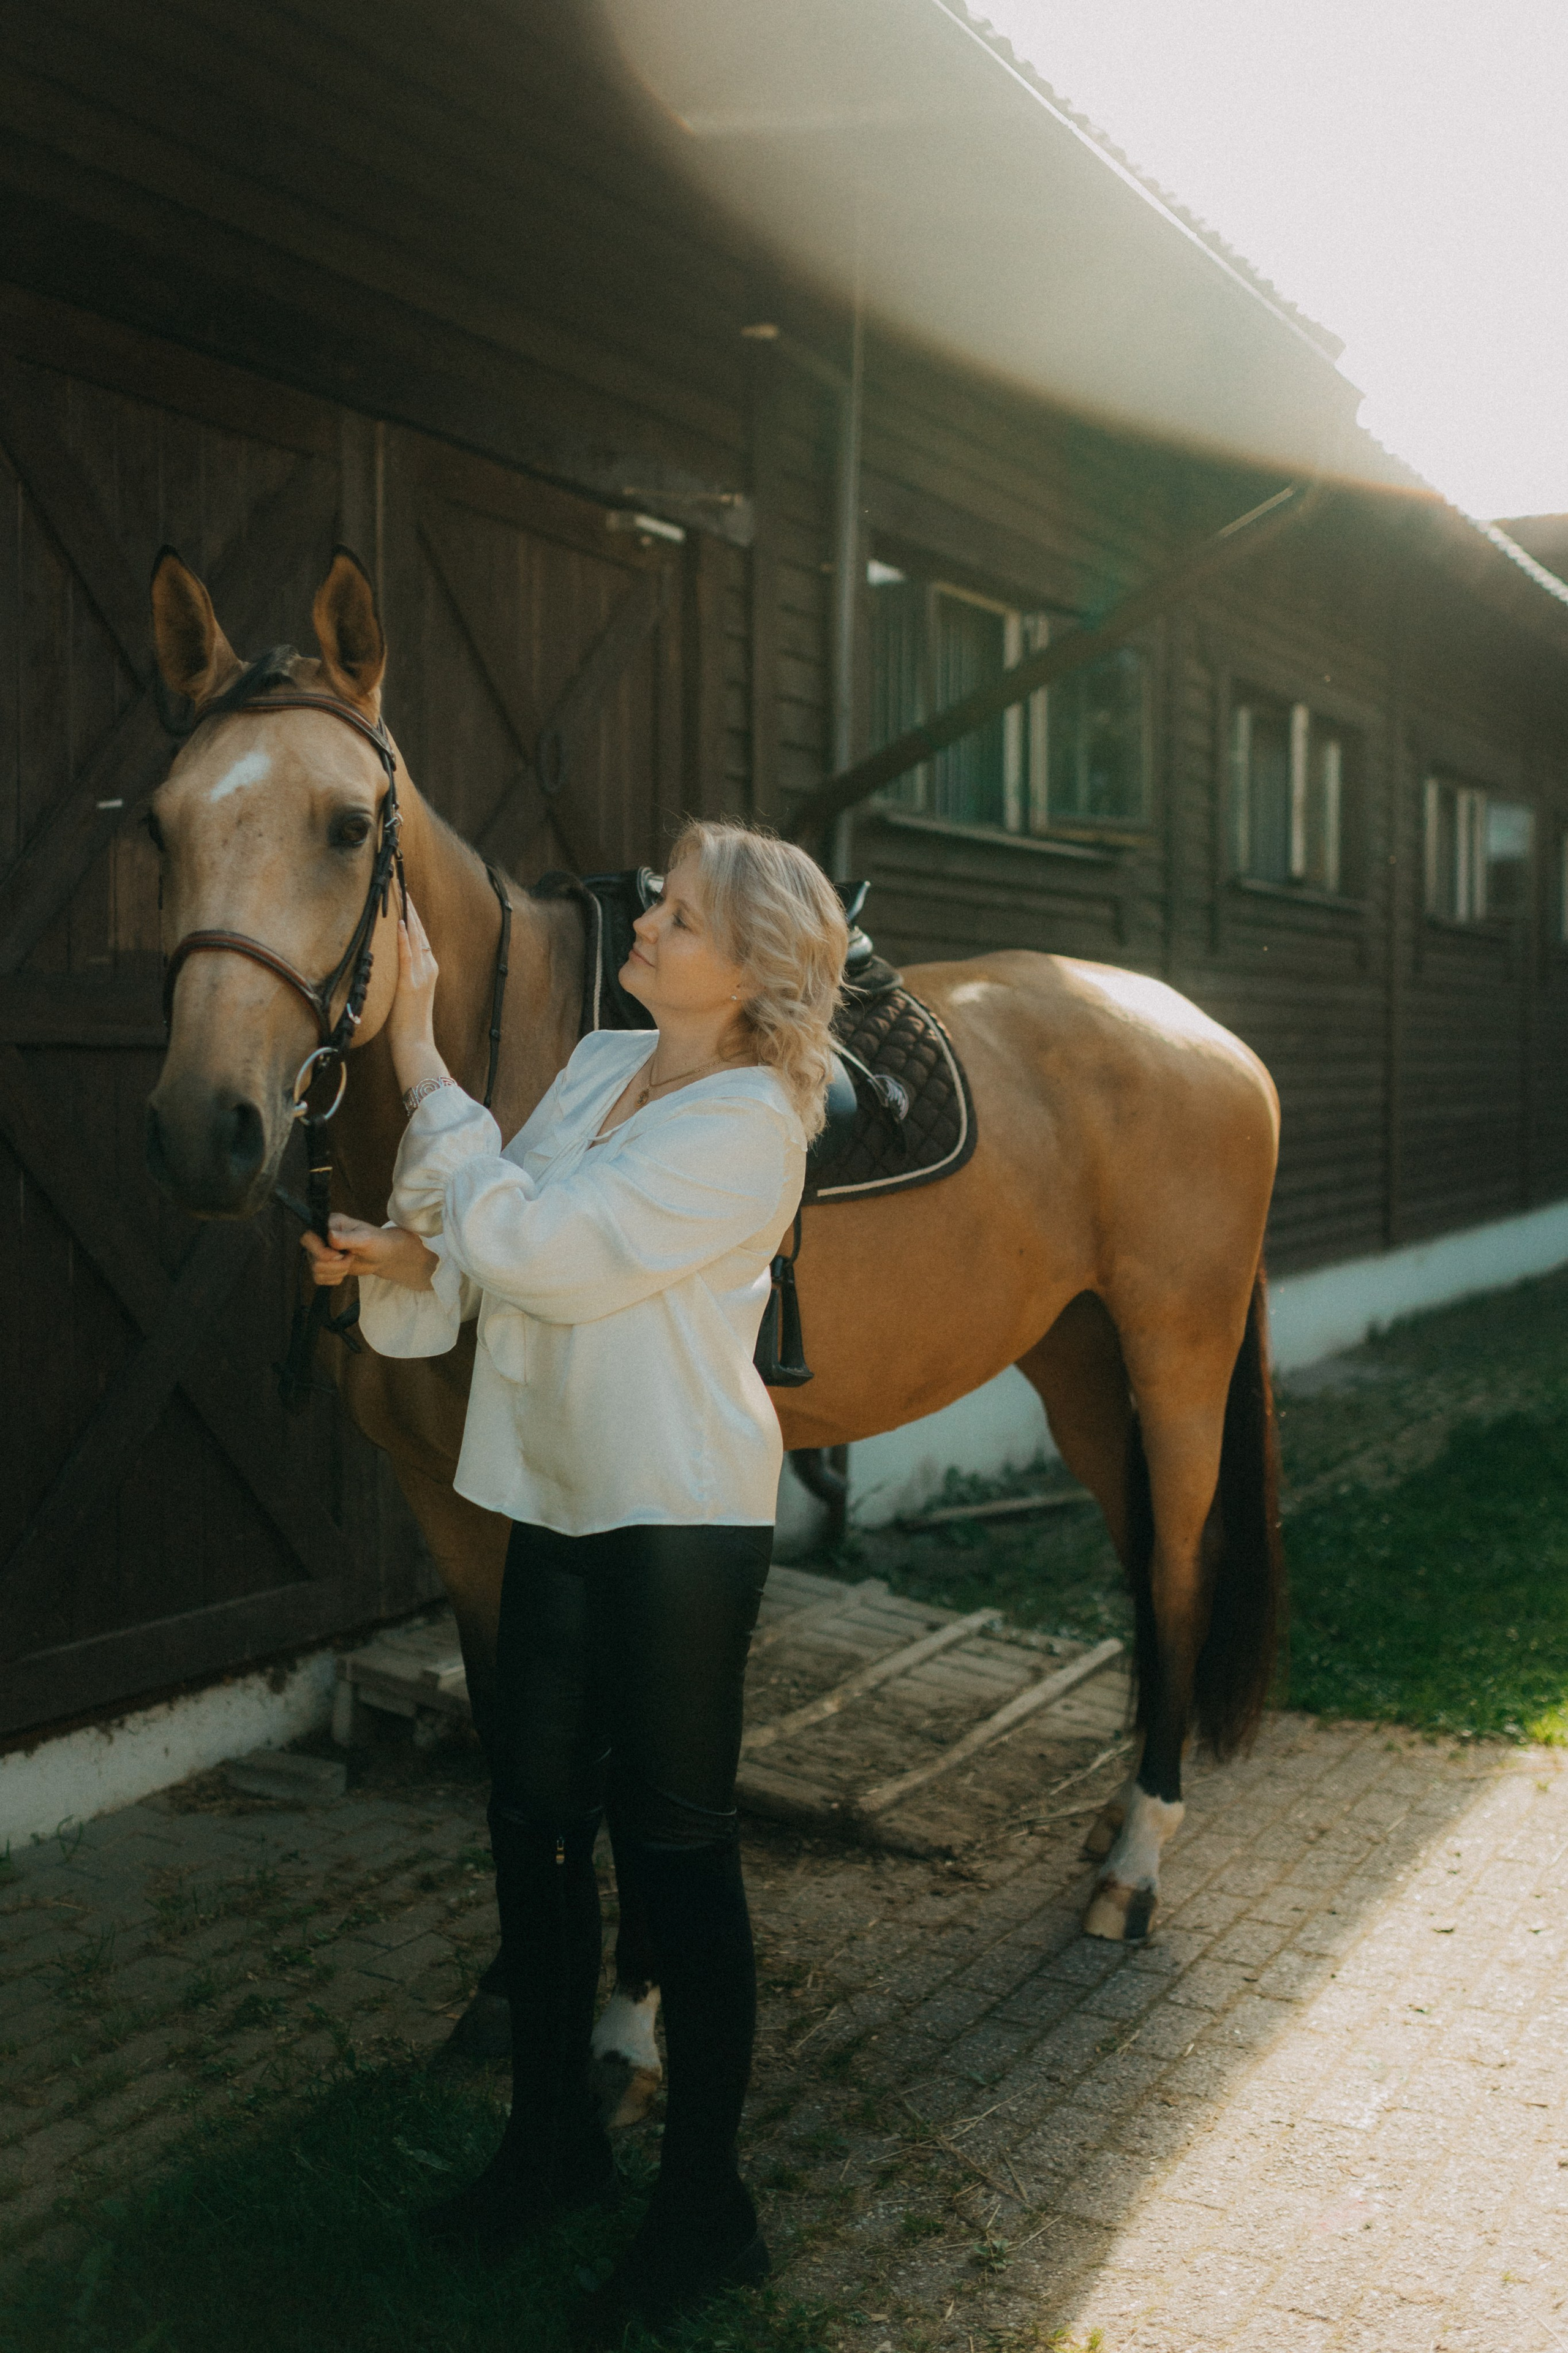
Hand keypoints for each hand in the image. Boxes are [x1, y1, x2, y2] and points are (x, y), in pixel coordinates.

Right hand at [302, 1214, 437, 1291]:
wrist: (383, 1256)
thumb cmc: (377, 1242)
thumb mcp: (365, 1239)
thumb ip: (346, 1238)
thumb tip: (329, 1236)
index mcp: (329, 1224)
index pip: (308, 1238)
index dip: (322, 1251)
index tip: (339, 1254)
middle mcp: (321, 1237)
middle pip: (313, 1259)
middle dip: (335, 1264)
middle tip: (350, 1257)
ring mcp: (320, 1252)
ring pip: (316, 1271)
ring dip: (337, 1272)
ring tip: (349, 1262)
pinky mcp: (324, 1266)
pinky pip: (319, 1279)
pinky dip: (334, 1279)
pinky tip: (344, 1271)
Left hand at [385, 895, 445, 1094]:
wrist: (415, 1044)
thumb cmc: (406, 1023)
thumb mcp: (405, 992)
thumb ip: (401, 972)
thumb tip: (386, 957)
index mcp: (428, 967)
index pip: (418, 932)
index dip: (410, 910)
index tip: (401, 889)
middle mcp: (428, 967)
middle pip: (417, 928)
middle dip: (407, 903)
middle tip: (397, 879)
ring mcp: (422, 975)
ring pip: (414, 936)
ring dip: (404, 913)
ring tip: (396, 890)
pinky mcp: (411, 985)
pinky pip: (407, 956)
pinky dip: (402, 938)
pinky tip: (396, 922)